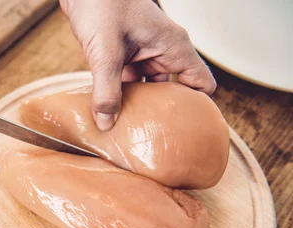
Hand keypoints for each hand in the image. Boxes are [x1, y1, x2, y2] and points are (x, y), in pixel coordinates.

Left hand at [60, 0, 215, 130]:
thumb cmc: (102, 5)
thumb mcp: (105, 53)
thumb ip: (107, 91)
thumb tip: (107, 124)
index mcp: (173, 47)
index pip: (200, 84)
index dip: (195, 109)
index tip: (183, 132)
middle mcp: (161, 51)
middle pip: (171, 91)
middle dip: (161, 114)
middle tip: (150, 139)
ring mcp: (141, 53)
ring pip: (145, 89)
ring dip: (137, 106)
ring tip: (129, 131)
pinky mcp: (121, 55)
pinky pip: (126, 82)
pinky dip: (119, 96)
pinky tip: (108, 113)